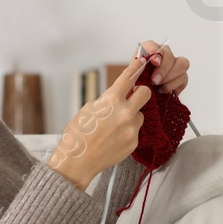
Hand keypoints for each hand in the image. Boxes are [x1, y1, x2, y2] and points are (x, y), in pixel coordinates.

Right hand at [47, 56, 152, 191]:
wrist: (77, 162)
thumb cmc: (78, 135)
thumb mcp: (88, 109)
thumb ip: (107, 100)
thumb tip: (118, 95)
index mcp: (111, 101)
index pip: (129, 77)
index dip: (136, 67)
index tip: (142, 61)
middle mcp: (125, 113)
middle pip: (145, 93)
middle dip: (140, 93)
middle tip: (131, 97)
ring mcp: (131, 129)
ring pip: (140, 114)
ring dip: (132, 116)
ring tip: (114, 126)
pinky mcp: (134, 142)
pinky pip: (136, 131)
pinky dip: (127, 132)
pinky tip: (113, 138)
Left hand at [134, 38, 189, 95]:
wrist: (140, 94)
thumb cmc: (136, 83)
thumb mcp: (131, 75)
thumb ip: (135, 67)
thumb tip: (140, 62)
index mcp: (149, 50)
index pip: (155, 46)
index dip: (156, 53)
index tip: (154, 62)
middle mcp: (163, 54)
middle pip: (170, 55)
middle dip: (163, 70)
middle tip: (154, 81)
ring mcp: (174, 65)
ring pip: (183, 64)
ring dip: (170, 78)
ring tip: (159, 88)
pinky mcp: (180, 77)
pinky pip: (184, 78)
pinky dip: (174, 86)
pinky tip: (164, 91)